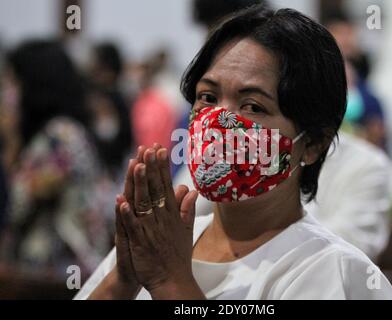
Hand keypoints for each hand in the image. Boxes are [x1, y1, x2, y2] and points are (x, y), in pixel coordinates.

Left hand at [118, 144, 201, 297]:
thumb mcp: (186, 230)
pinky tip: (121, 200)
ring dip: (140, 184)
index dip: (162, 167)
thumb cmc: (177, 255)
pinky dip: (127, 213)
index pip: (166, 185)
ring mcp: (151, 229)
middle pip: (156, 189)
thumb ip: (187, 209)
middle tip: (149, 148)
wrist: (173, 280)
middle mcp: (163, 218)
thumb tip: (191, 191)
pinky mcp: (141, 242)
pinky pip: (132, 225)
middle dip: (151, 168)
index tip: (160, 150)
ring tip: (136, 165)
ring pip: (144, 203)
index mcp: (172, 214)